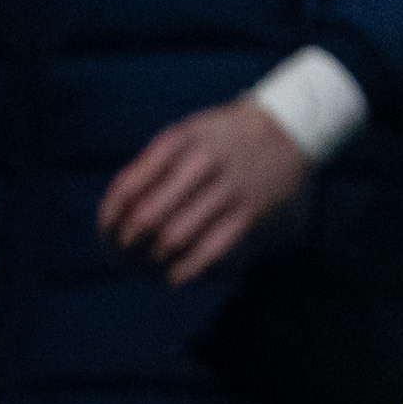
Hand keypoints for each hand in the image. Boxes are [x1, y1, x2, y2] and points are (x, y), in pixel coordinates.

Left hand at [97, 98, 312, 283]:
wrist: (295, 128)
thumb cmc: (228, 138)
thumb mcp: (189, 135)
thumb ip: (151, 167)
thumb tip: (114, 217)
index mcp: (178, 142)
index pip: (126, 190)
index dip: (108, 221)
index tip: (108, 238)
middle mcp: (201, 164)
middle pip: (145, 220)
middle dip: (128, 249)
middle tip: (126, 261)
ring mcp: (228, 190)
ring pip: (173, 240)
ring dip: (153, 264)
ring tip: (150, 270)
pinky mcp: (250, 215)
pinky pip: (207, 255)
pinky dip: (185, 272)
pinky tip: (177, 275)